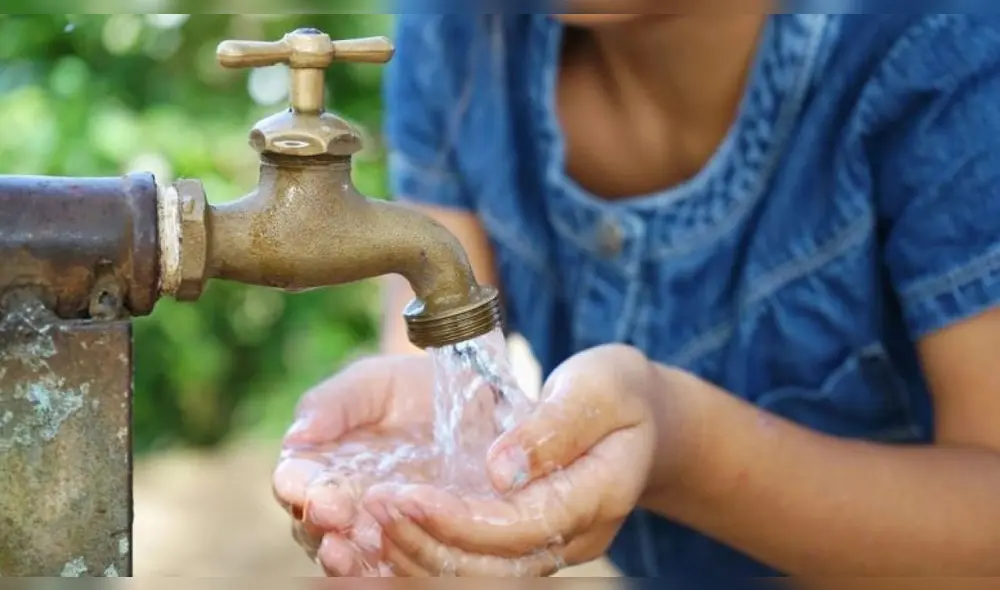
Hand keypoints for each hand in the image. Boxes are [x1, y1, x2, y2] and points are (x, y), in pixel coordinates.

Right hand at [272, 354, 441, 575]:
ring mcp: (372, 530)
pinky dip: (386, 572)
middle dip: (323, 527)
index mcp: (317, 464)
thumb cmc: (407, 388)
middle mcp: (337, 505)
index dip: (300, 489)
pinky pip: (391, 569)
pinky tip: (393, 572)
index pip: (294, 482)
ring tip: (352, 555)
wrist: (466, 403)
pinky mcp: (410, 546)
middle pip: (315, 526)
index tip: (317, 492)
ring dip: (348, 560)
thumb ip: (334, 403)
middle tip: (338, 521)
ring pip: (348, 556)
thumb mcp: (373, 383)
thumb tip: (298, 434)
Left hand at [362, 344, 657, 575]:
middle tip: (373, 507)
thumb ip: (553, 427)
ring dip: (418, 554)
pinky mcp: (525, 543)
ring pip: (478, 576)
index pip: (521, 527)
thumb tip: (500, 468)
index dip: (459, 521)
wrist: (641, 418)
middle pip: (493, 567)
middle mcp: (573, 536)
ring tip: (369, 521)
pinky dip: (427, 552)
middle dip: (426, 542)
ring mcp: (550, 546)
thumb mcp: (597, 388)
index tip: (406, 496)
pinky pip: (473, 564)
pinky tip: (386, 533)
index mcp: (597, 496)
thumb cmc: (617, 392)